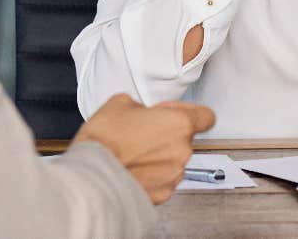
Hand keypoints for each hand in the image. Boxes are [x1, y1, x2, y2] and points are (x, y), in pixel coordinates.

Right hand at [72, 93, 215, 203]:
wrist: (91, 176)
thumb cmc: (105, 140)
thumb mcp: (121, 102)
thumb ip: (143, 105)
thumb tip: (143, 112)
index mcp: (179, 123)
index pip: (206, 116)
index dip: (192, 112)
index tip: (177, 112)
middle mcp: (182, 151)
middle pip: (185, 138)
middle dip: (167, 133)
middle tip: (144, 131)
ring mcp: (174, 175)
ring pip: (174, 159)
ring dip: (160, 155)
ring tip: (134, 151)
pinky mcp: (163, 195)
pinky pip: (163, 179)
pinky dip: (152, 174)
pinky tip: (134, 168)